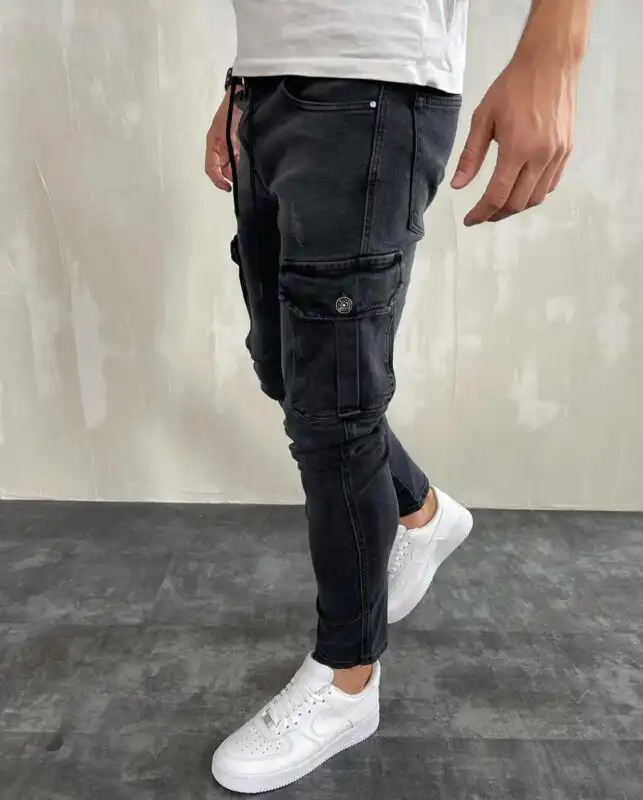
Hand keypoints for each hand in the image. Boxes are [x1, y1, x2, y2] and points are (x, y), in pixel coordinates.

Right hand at [205, 90, 240, 191]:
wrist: (242, 97)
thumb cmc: (233, 113)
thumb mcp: (231, 135)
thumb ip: (232, 153)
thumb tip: (234, 171)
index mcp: (213, 145)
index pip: (211, 168)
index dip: (218, 181)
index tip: (229, 187)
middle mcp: (219, 147)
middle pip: (223, 169)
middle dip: (231, 176)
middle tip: (243, 179)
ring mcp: (228, 145)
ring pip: (231, 165)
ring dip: (238, 169)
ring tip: (248, 171)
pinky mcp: (238, 143)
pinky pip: (238, 158)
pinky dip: (243, 163)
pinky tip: (250, 164)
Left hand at [452, 56, 576, 225]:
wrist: (550, 62)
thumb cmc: (513, 86)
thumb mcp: (483, 118)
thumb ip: (470, 155)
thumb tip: (458, 185)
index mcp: (517, 149)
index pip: (497, 196)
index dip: (481, 213)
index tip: (469, 220)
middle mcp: (541, 156)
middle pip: (518, 203)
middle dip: (496, 214)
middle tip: (482, 214)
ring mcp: (557, 154)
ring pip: (536, 198)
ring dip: (516, 207)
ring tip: (499, 204)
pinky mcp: (567, 150)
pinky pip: (550, 184)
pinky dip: (534, 193)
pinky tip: (520, 189)